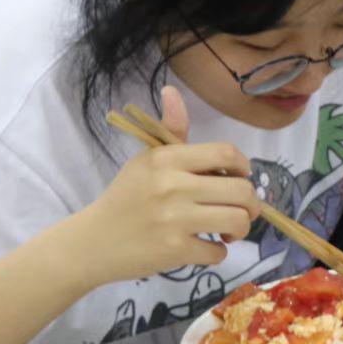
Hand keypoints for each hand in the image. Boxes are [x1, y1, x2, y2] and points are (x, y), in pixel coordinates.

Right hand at [67, 86, 259, 288]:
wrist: (90, 242)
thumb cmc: (126, 197)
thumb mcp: (146, 160)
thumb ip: (171, 131)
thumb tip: (172, 90)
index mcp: (167, 159)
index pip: (226, 153)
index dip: (244, 166)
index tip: (239, 177)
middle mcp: (172, 185)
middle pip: (242, 190)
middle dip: (251, 204)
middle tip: (240, 210)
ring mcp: (173, 219)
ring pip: (238, 220)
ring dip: (241, 228)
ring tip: (228, 230)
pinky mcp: (174, 251)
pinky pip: (219, 252)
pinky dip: (218, 252)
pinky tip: (204, 247)